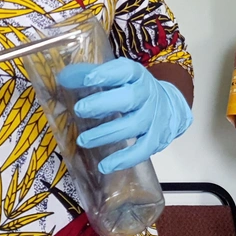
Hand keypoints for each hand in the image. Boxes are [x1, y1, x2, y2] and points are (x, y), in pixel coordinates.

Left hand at [59, 58, 191, 173]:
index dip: (107, 74)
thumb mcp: (119, 77)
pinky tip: (105, 165)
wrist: (170, 106)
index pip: (125, 70)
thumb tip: (64, 78)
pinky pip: (142, 151)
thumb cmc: (135, 89)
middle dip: (103, 104)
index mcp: (136, 75)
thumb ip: (91, 76)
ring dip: (106, 134)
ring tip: (83, 140)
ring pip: (132, 126)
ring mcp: (152, 117)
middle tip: (79, 109)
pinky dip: (124, 159)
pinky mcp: (156, 139)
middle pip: (129, 98)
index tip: (88, 79)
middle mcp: (147, 94)